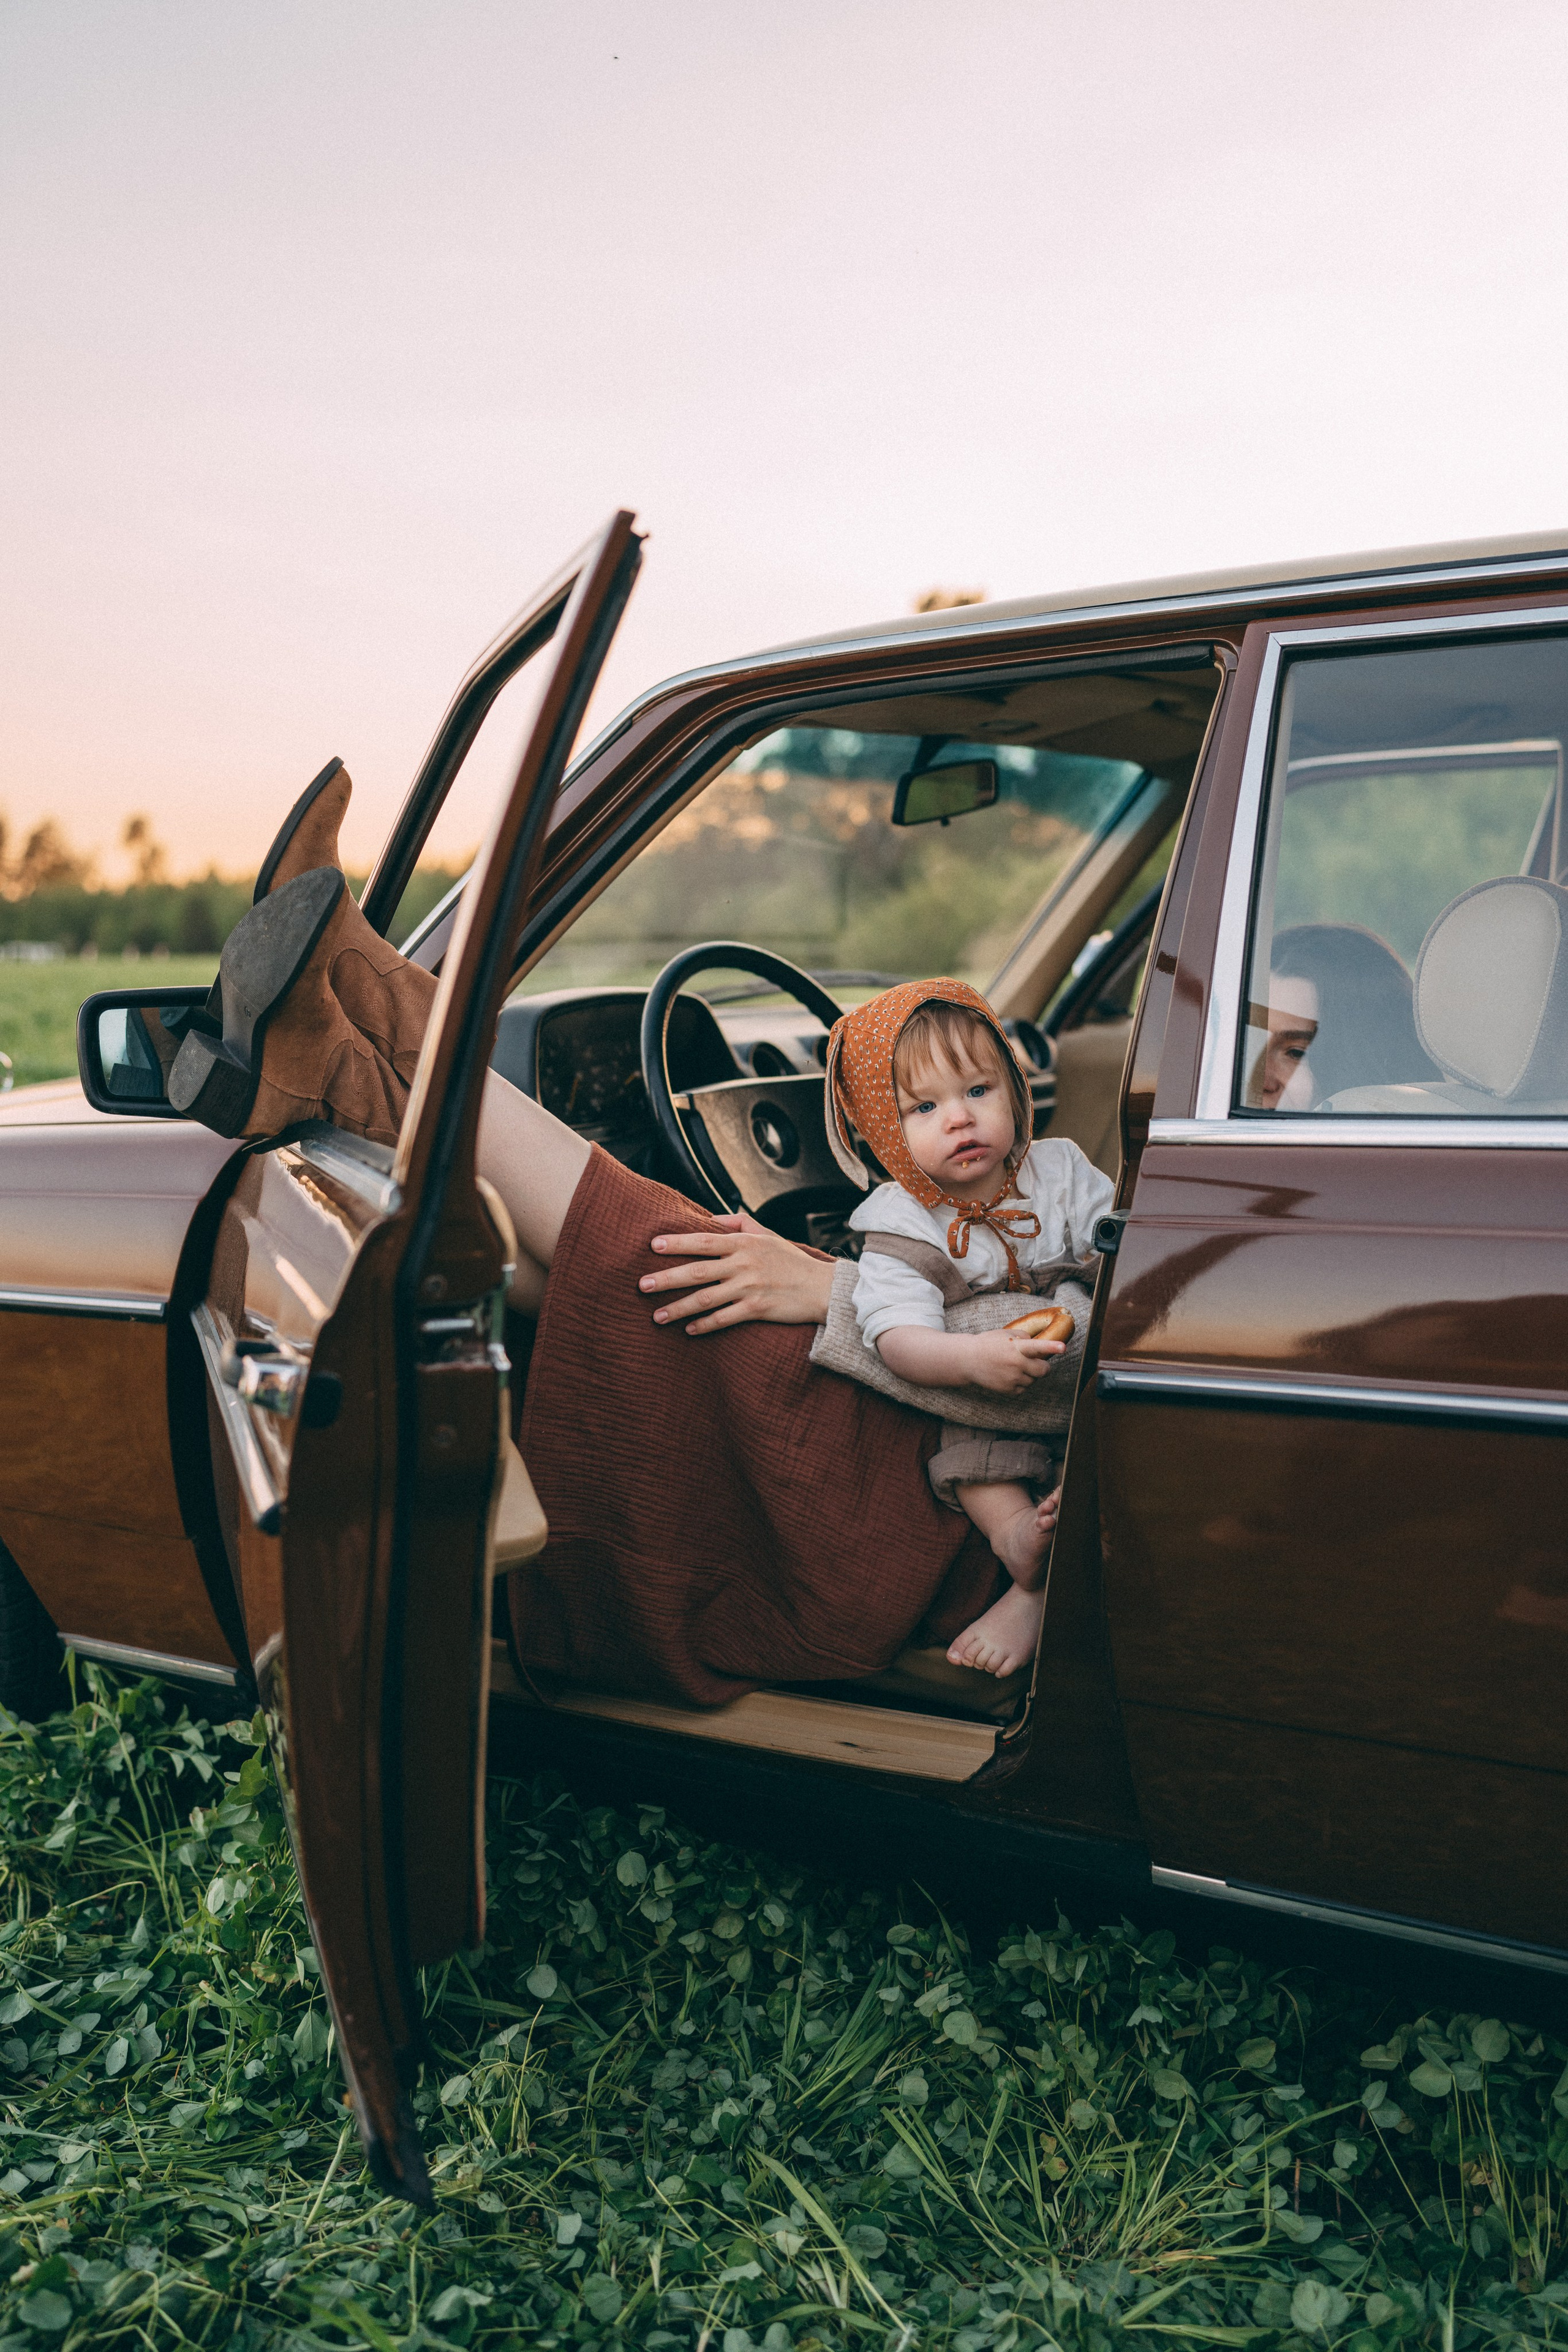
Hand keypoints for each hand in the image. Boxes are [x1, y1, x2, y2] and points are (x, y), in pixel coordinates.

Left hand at [639, 1211, 835, 1334]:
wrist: (822, 1288)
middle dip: (667, 1279)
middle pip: (697, 1271)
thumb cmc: (792, 1261)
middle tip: (641, 1285)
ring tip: (656, 1316)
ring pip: (706, 1298)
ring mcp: (750, 1288)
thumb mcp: (768, 1235)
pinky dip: (705, 1325)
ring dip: (678, 1308)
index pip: (703, 1241)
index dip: (677, 1243)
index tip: (652, 1246)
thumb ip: (739, 1223)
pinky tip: (688, 1330)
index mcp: (744, 1244)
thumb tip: (709, 1218)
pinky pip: (724, 1319)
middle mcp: (744, 1264)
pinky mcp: (757, 1309)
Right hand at [963, 1326, 1064, 1395]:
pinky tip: (1008, 1375)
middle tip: (1036, 1363)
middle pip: (1044, 1370)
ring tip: (1014, 1367)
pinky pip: (1024, 1389)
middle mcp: (1016, 1364)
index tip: (1063, 1347)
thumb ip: (1024, 1337)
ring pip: (1034, 1380)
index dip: (1052, 1347)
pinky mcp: (1009, 1390)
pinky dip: (1020, 1383)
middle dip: (1043, 1368)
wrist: (968, 1360)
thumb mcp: (1006, 1334)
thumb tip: (1037, 1344)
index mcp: (1017, 1347)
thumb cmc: (988, 1343)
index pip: (1038, 1347)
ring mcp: (1013, 1378)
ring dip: (1029, 1375)